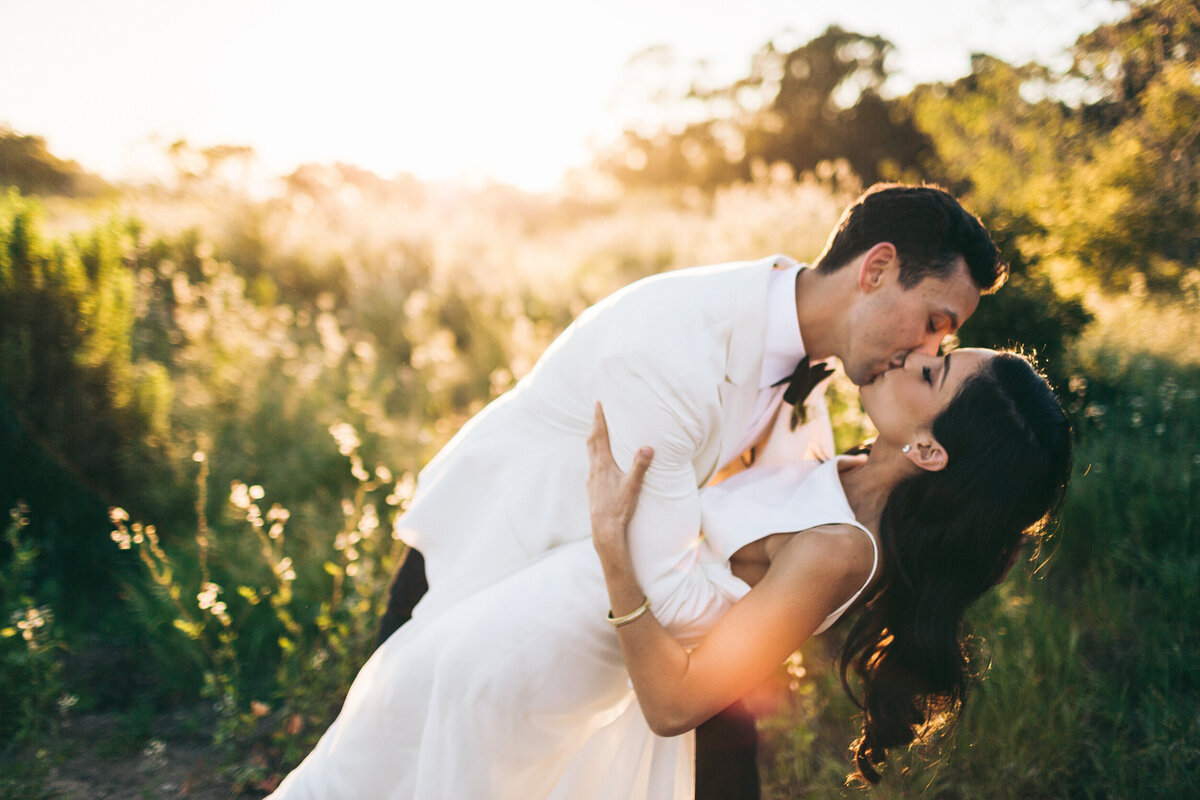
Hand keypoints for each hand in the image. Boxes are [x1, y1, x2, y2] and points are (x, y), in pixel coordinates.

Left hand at [587, 402, 652, 556]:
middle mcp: (594, 470)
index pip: (600, 436)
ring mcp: (592, 480)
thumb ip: (640, 466)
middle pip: (592, 442)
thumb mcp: (633, 486)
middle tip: (597, 413)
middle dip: (595, 426)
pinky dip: (596, 456)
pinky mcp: (592, 489)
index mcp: (603, 465)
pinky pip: (593, 466)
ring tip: (598, 434)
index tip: (597, 404)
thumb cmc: (618, 507)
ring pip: (591, 454)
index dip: (599, 419)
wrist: (604, 530)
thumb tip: (649, 447)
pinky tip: (601, 463)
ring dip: (594, 441)